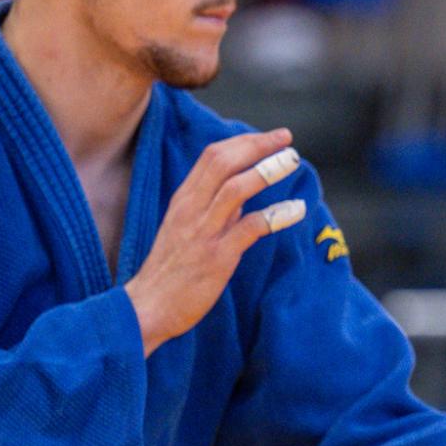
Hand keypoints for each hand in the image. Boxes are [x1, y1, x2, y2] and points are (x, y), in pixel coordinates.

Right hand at [125, 128, 303, 354]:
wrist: (147, 308)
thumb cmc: (169, 270)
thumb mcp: (185, 230)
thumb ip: (212, 210)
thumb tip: (244, 197)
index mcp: (184, 200)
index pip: (213, 156)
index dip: (243, 142)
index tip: (270, 137)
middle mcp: (191, 209)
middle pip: (223, 162)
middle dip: (257, 145)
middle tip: (286, 138)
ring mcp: (203, 232)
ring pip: (236, 188)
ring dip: (267, 170)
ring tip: (293, 161)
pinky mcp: (217, 257)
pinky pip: (251, 227)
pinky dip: (277, 215)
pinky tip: (298, 210)